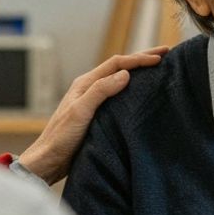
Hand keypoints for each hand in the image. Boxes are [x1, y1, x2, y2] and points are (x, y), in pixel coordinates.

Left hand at [18, 47, 168, 183]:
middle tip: (165, 54)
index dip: (139, 59)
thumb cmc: (61, 138)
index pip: (116, 63)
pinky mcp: (97, 115)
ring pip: (119, 80)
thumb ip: (100, 91)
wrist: (48, 160)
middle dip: (142, 59)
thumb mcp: (80, 112)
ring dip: (138, 72)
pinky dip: (132, 89)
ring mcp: (93, 101)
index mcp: (85, 83)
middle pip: (119, 67)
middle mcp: (89, 88)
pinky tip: (142, 94)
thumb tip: (125, 74)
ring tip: (158, 68)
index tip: (160, 58)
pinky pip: (118, 96)